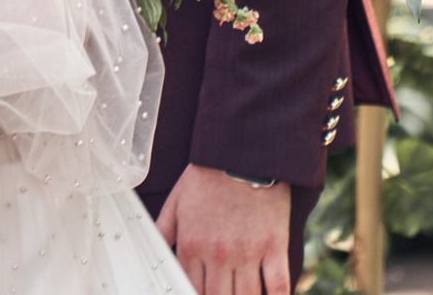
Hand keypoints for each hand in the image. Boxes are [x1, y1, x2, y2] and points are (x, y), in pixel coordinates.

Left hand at [156, 163, 291, 294]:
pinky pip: (278, 285)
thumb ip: (163, 231)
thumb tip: (154, 253)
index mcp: (192, 245)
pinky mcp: (274, 246)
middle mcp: (219, 255)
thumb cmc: (209, 175)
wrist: (243, 152)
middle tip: (221, 294)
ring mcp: (248, 252)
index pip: (190, 290)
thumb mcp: (176, 201)